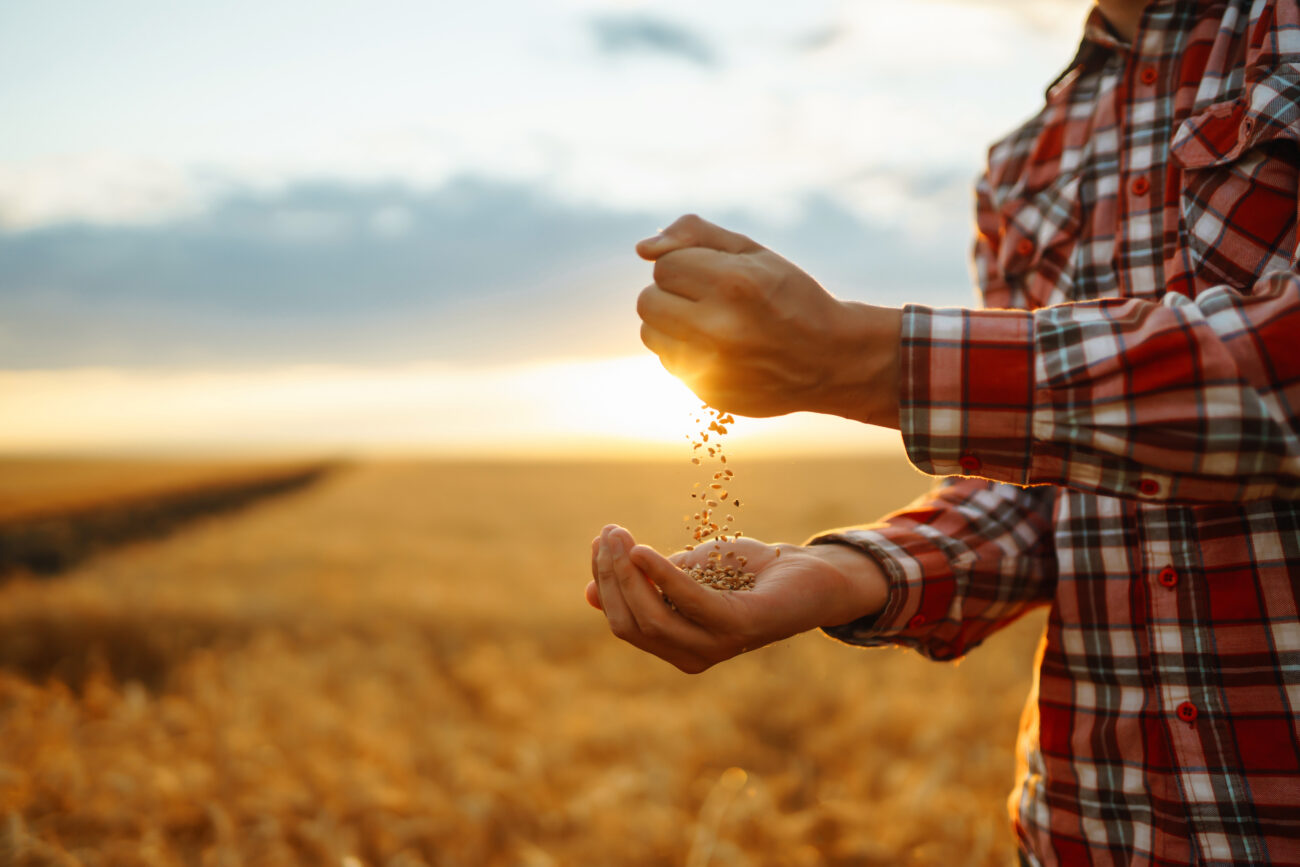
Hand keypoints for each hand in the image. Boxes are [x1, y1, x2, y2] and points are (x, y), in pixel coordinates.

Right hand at [584, 524, 888, 672]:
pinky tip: (644, 552)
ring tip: (621, 535)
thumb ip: (644, 584)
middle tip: (608, 532)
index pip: (623, 621)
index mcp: (677, 646)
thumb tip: (586, 592)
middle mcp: (693, 655)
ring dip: (628, 574)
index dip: (604, 583)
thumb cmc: (748, 572)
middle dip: (610, 576)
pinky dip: (662, 576)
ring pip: (652, 619)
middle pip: (631, 623)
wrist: (811, 574)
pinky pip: (690, 604)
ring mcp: (718, 646)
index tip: (598, 541)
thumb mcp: (685, 573)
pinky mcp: (741, 627)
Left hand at [635, 214, 900, 425]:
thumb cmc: (788, 297)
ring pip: (650, 333)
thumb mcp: (753, 253)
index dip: (688, 265)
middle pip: (648, 300)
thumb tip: (642, 248)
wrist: (830, 360)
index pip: (664, 265)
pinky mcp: (708, 393)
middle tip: (711, 298)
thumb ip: (696, 235)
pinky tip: (720, 349)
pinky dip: (686, 351)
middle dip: (673, 293)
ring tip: (713, 323)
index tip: (719, 275)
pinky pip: (668, 362)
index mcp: (733, 285)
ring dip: (672, 323)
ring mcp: (712, 367)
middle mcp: (719, 329)